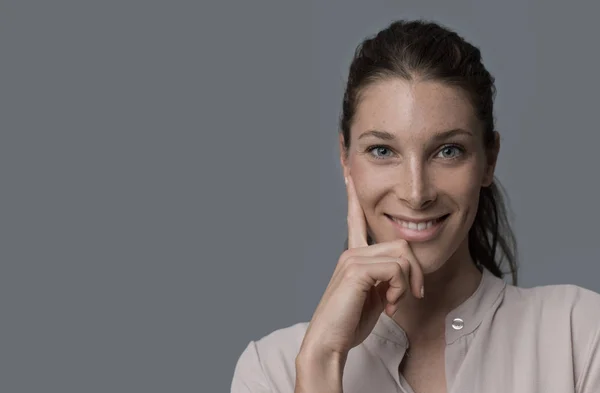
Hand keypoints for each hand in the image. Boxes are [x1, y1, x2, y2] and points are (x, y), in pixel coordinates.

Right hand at [298, 175, 423, 360]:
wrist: (329, 343)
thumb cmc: (350, 323)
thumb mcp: (375, 297)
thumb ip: (385, 280)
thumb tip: (401, 275)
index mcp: (353, 256)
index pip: (355, 218)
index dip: (353, 195)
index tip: (348, 170)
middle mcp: (351, 252)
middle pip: (401, 244)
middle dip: (414, 272)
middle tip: (412, 296)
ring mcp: (352, 258)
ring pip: (402, 255)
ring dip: (408, 284)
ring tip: (397, 304)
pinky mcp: (356, 269)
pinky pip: (396, 268)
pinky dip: (401, 289)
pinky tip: (391, 306)